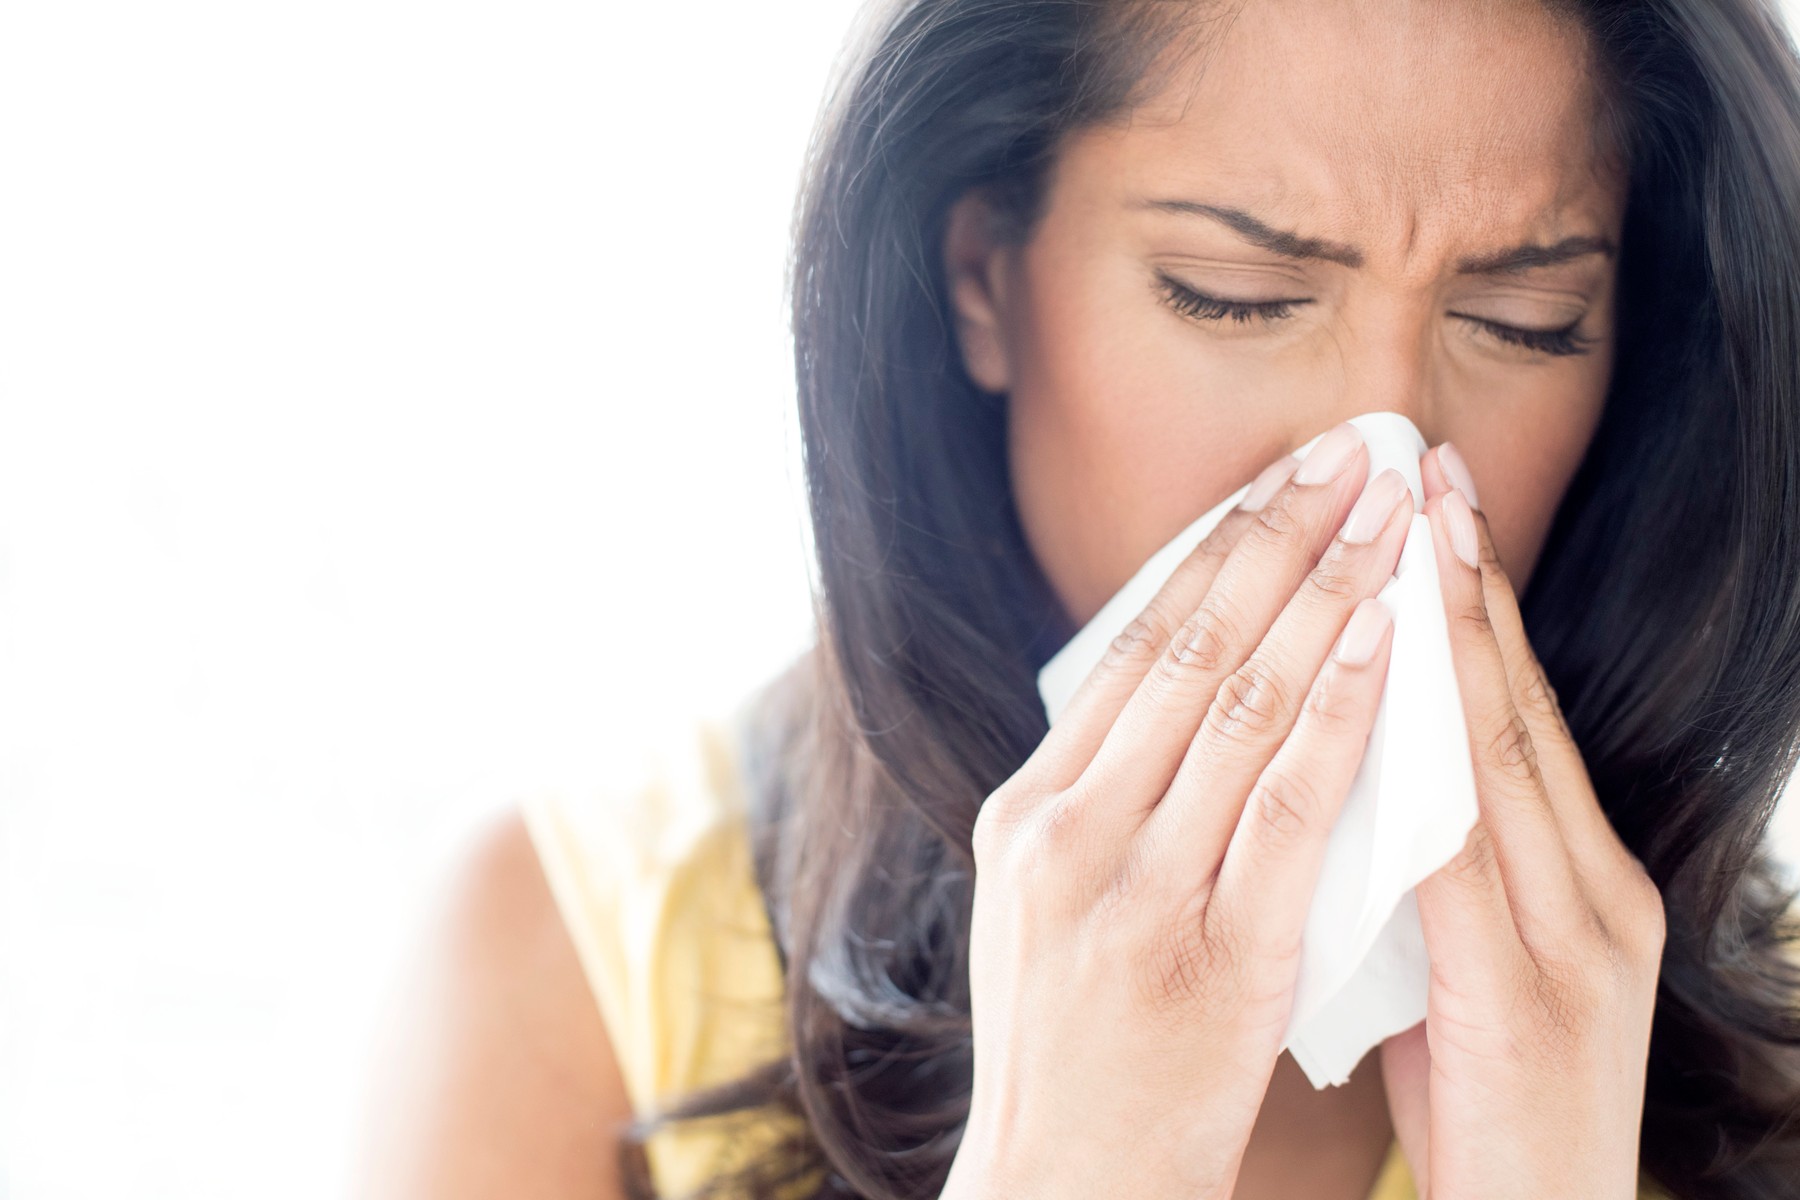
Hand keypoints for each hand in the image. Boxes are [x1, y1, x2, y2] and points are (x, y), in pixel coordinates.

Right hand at [941, 421, 1414, 1199]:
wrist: (1062, 1179)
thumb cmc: (1070, 1046)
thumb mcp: (1043, 905)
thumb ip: (1096, 802)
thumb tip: (1174, 700)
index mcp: (1023, 811)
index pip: (1126, 650)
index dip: (1212, 553)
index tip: (1277, 482)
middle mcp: (1066, 831)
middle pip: (1185, 653)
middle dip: (1278, 540)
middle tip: (1349, 457)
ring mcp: (1132, 888)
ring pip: (1239, 707)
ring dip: (1325, 599)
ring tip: (1385, 519)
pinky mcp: (1210, 950)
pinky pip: (1287, 806)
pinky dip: (1341, 714)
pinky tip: (1384, 645)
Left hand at [1378, 444, 1666, 1199]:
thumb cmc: (1485, 1102)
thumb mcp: (1464, 962)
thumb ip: (1435, 866)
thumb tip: (1358, 774)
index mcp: (1575, 878)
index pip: (1508, 713)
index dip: (1470, 603)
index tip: (1427, 503)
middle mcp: (1592, 891)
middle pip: (1515, 707)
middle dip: (1466, 582)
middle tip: (1422, 468)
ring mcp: (1574, 943)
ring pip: (1503, 758)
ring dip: (1457, 639)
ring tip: (1415, 533)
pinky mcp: (1531, 1001)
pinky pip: (1469, 857)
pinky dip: (1433, 763)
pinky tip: (1397, 691)